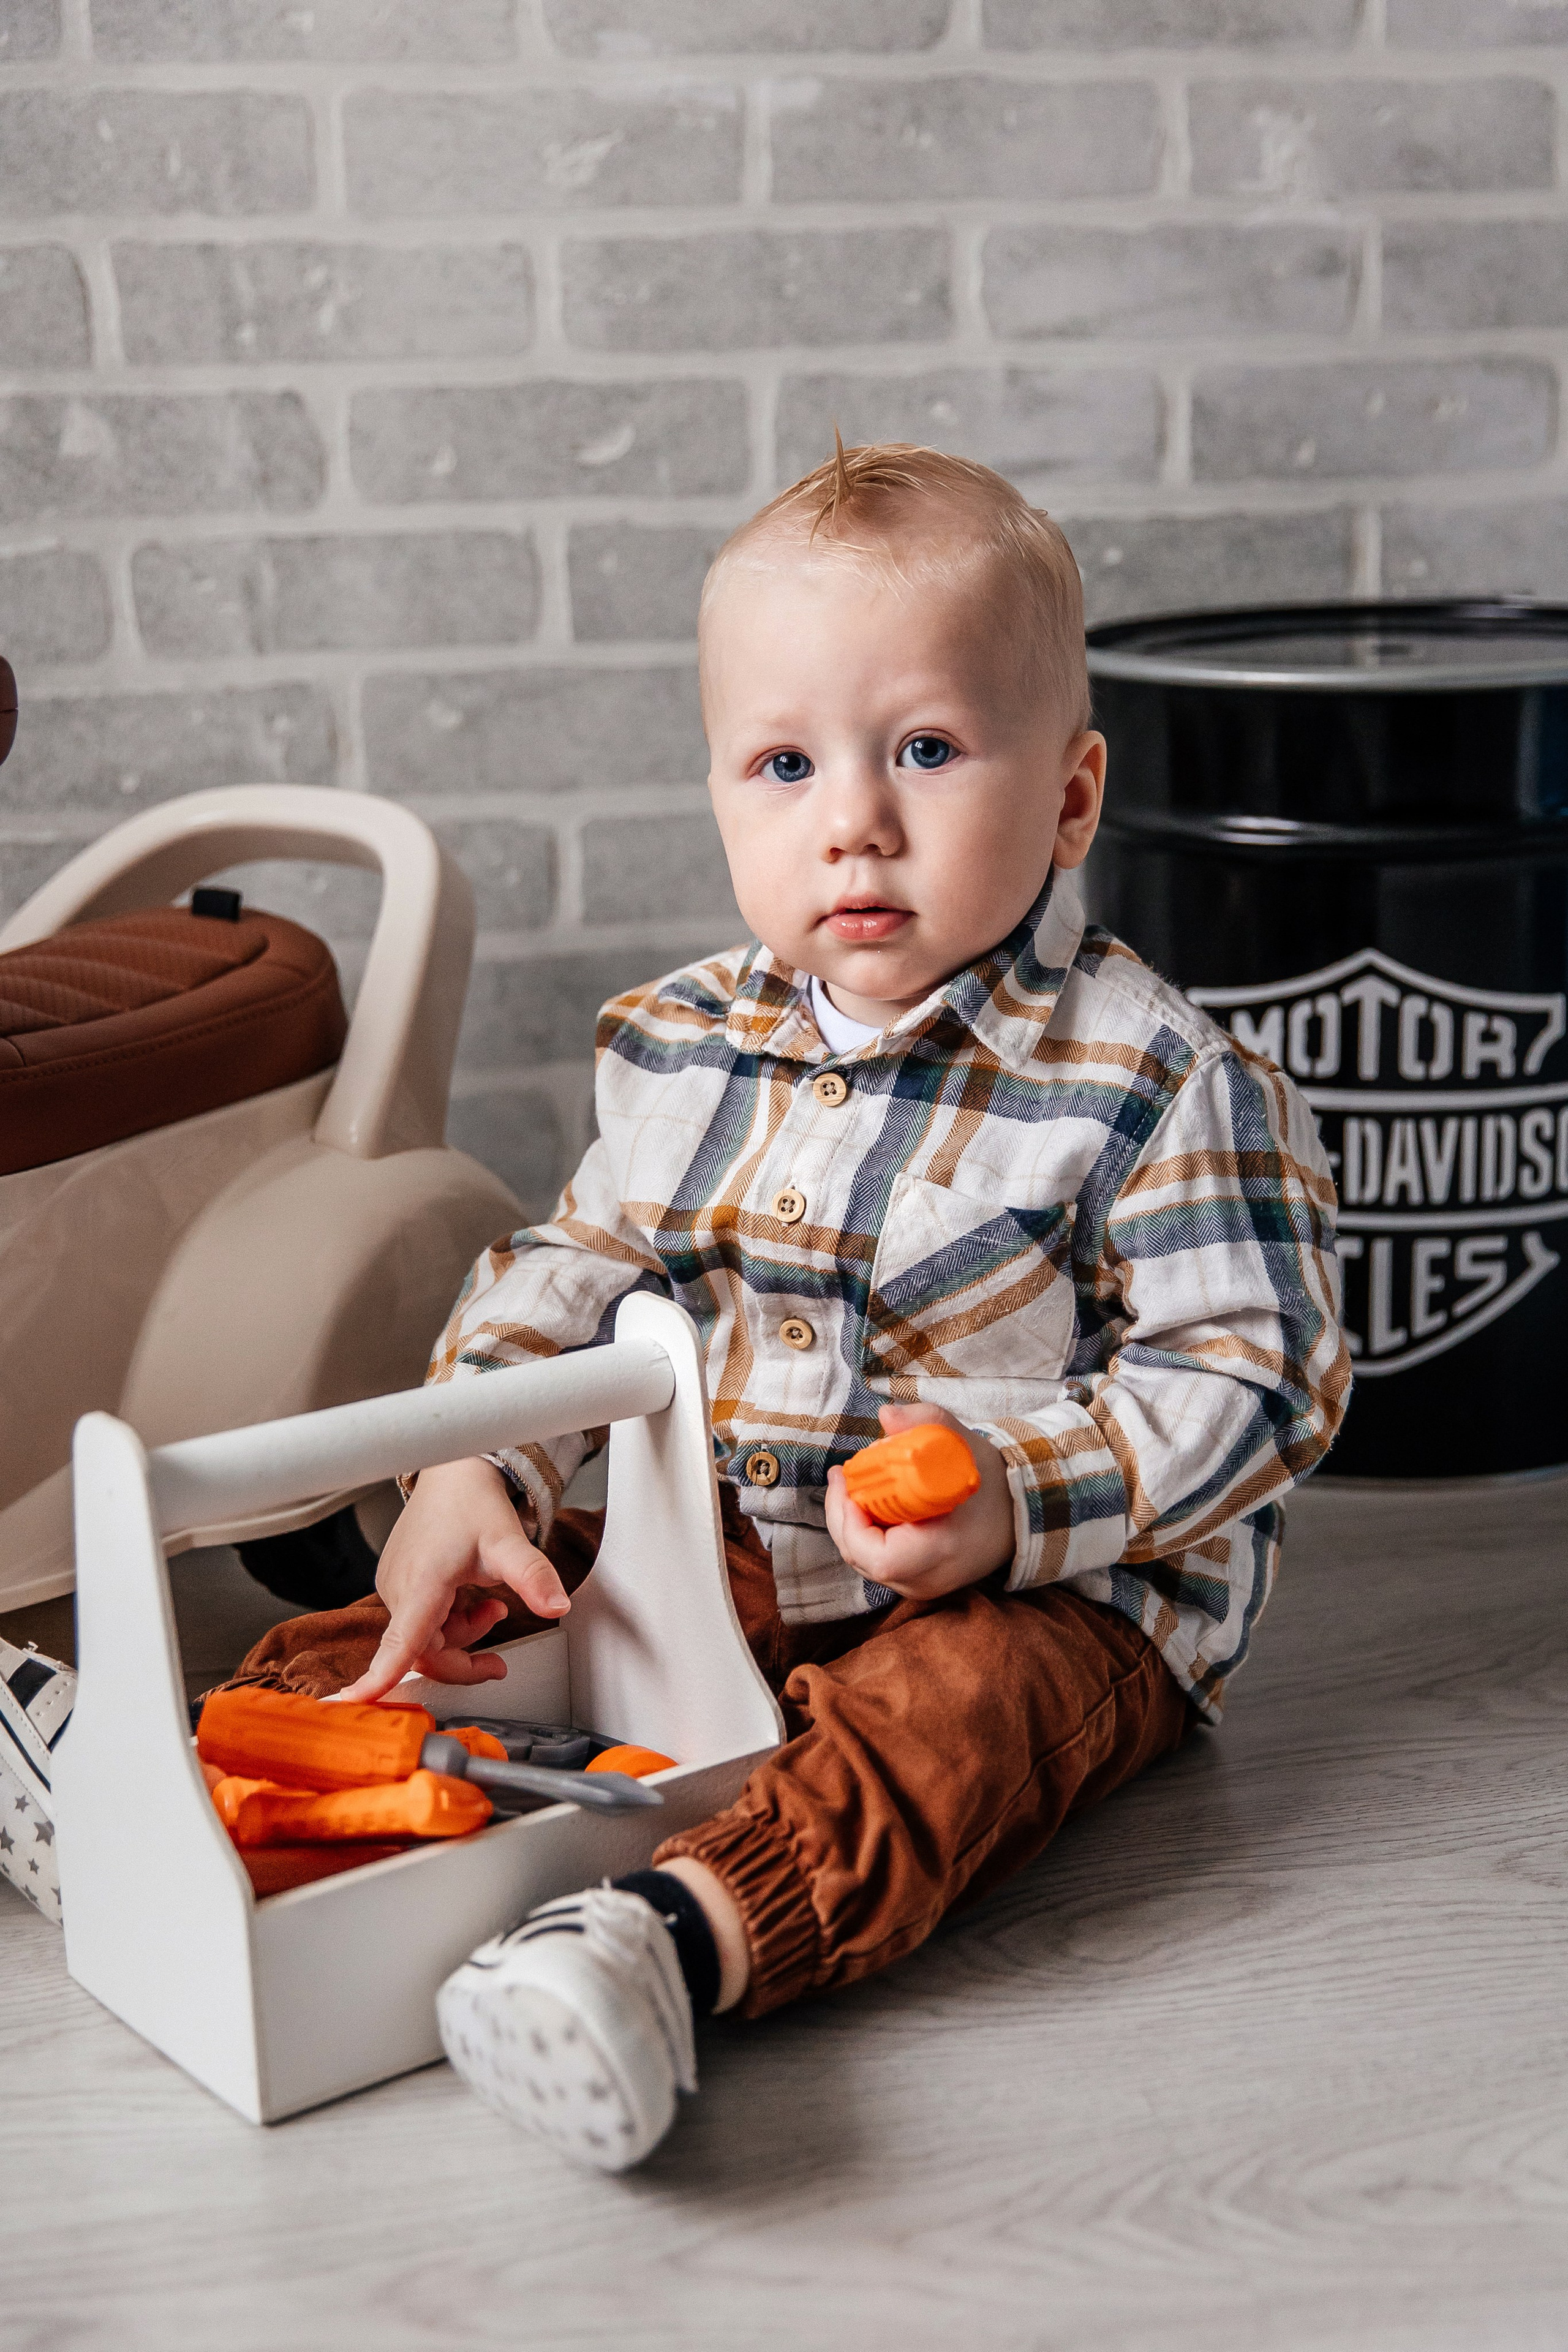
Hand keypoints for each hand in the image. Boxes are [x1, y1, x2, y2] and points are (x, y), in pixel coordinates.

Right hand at [336, 1456, 569, 1704]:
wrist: (453, 1472)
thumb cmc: (471, 1503)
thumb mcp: (509, 1542)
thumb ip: (534, 1577)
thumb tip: (558, 1607)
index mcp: (421, 1584)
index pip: (399, 1643)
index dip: (379, 1677)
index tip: (354, 1702)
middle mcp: (400, 1588)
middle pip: (425, 1652)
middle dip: (464, 1660)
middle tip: (498, 1664)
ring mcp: (396, 1586)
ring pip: (426, 1638)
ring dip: (463, 1634)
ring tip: (493, 1609)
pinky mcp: (400, 1583)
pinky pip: (422, 1622)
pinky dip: (451, 1621)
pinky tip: (471, 1599)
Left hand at [824, 1403, 1014, 1602]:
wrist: (1022, 1513)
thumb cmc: (993, 1482)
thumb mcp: (963, 1445)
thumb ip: (927, 1422)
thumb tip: (887, 1416)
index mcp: (941, 1552)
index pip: (879, 1556)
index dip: (851, 1521)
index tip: (848, 1481)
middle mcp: (929, 1579)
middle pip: (862, 1558)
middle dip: (842, 1515)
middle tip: (841, 1476)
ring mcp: (923, 1587)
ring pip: (865, 1562)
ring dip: (851, 1524)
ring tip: (850, 1485)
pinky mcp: (919, 1583)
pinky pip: (878, 1563)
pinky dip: (865, 1534)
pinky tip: (867, 1505)